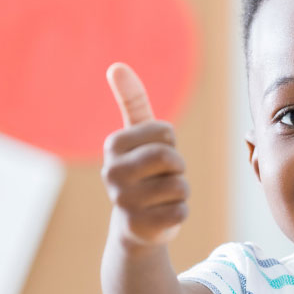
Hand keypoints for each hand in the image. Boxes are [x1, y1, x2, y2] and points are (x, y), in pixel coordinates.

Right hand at [101, 63, 188, 246]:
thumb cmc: (143, 171)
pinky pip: (181, 210)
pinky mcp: (140, 227)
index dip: (169, 144)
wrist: (135, 223)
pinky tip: (161, 215)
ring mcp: (124, 202)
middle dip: (176, 167)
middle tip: (161, 177)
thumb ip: (132, 100)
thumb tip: (117, 66)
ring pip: (179, 186)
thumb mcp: (138, 136)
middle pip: (170, 158)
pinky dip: (179, 212)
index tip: (154, 156)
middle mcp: (112, 173)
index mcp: (113, 145)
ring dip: (179, 191)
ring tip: (160, 197)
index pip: (165, 132)